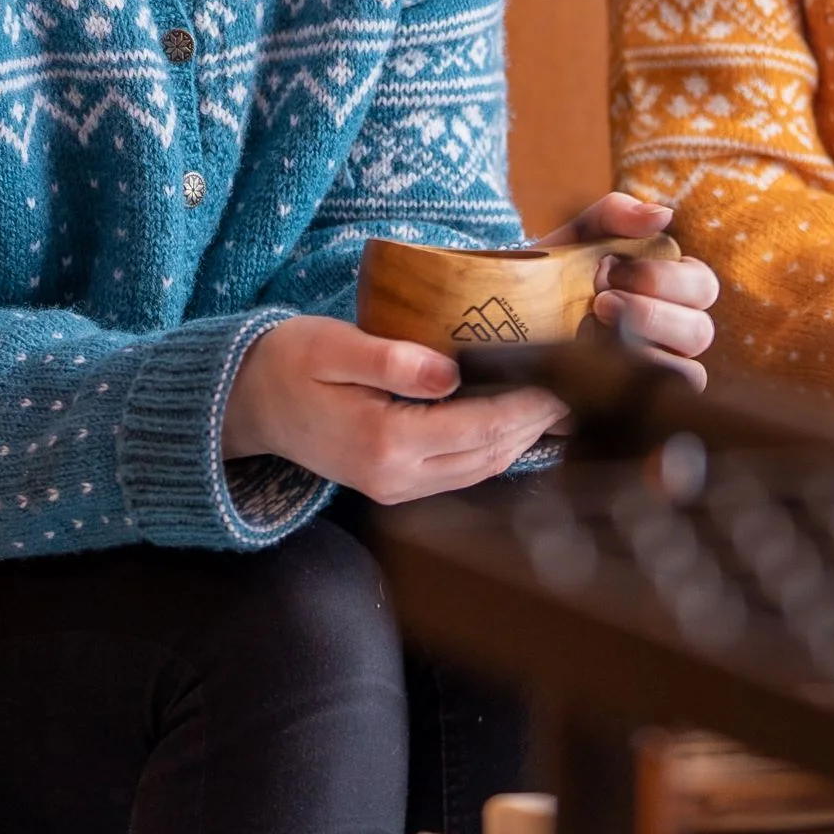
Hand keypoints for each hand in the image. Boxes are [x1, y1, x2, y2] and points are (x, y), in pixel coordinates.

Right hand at [222, 315, 564, 503]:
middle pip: (492, 453)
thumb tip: (450, 372)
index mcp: (384, 441)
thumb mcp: (332, 346)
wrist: (247, 404)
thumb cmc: (288, 362)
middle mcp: (396, 477)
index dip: (532, 402)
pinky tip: (523, 420)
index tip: (571, 372)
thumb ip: (391, 360)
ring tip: (566, 399)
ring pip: (484, 469)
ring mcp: (398, 488)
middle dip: (541, 421)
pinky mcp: (397, 485)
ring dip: (527, 438)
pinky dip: (500, 447)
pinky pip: (464, 471)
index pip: (481, 427)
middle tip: (586, 383)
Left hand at [540, 191, 717, 386]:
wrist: (504, 330)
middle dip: (654, 312)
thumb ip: (614, 215)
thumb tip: (663, 214)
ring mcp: (658, 371)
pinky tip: (602, 366)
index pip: (701, 285)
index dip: (663, 278)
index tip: (609, 270)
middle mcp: (672, 332)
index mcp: (668, 289)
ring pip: (689, 369)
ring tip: (597, 333)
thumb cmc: (550, 279)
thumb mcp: (576, 238)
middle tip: (602, 302)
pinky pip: (666, 398)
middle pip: (701, 330)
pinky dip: (641, 381)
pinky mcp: (638, 401)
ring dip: (647, 348)